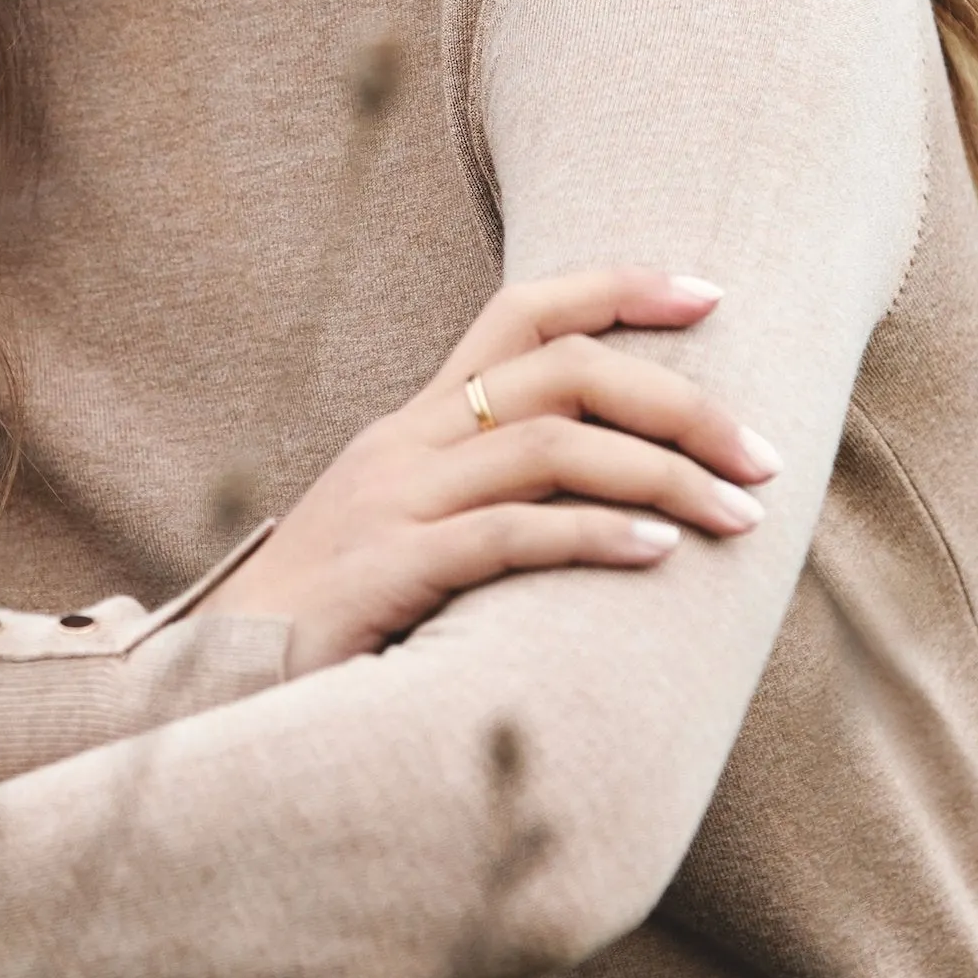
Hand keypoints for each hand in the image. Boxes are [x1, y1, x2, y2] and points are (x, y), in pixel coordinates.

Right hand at [205, 269, 780, 678]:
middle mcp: (406, 445)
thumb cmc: (334, 621)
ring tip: (741, 518)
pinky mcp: (386, 575)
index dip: (619, 288)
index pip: (522, 312)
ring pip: (549, 447)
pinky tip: (658, 555)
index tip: (713, 294)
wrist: (213, 688)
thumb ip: (488, 501)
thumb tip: (614, 496)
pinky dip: (594, 537)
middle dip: (679, 402)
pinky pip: (507, 536)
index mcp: (416, 425)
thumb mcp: (409, 534)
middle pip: (561, 372)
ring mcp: (392, 504)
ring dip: (663, 475)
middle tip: (764, 456)